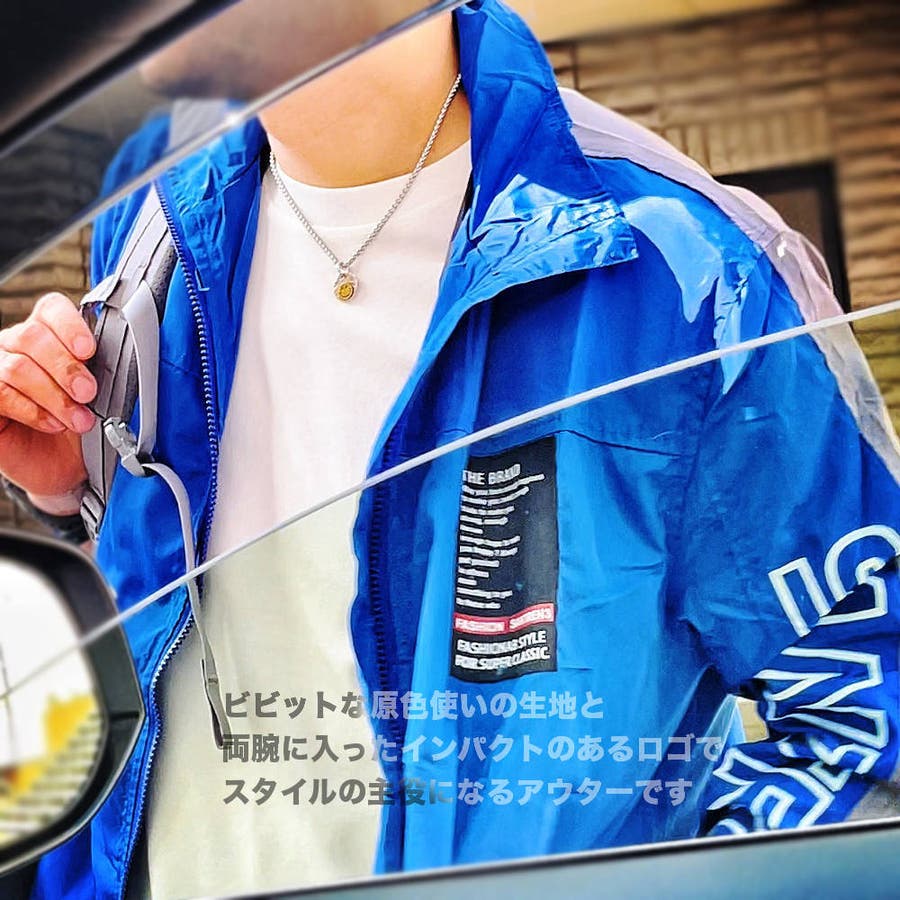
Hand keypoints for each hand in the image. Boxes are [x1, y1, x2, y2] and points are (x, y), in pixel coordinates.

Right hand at [0, 292, 95, 508]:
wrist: (67, 469)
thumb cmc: (84, 426)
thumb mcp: (103, 396)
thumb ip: (105, 369)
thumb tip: (124, 355)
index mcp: (49, 335)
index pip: (51, 309)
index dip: (69, 325)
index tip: (89, 350)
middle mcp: (16, 346)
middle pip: (32, 335)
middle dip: (66, 367)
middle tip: (89, 393)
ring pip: (17, 367)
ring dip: (54, 396)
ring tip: (79, 420)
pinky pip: (0, 393)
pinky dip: (32, 410)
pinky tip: (53, 424)